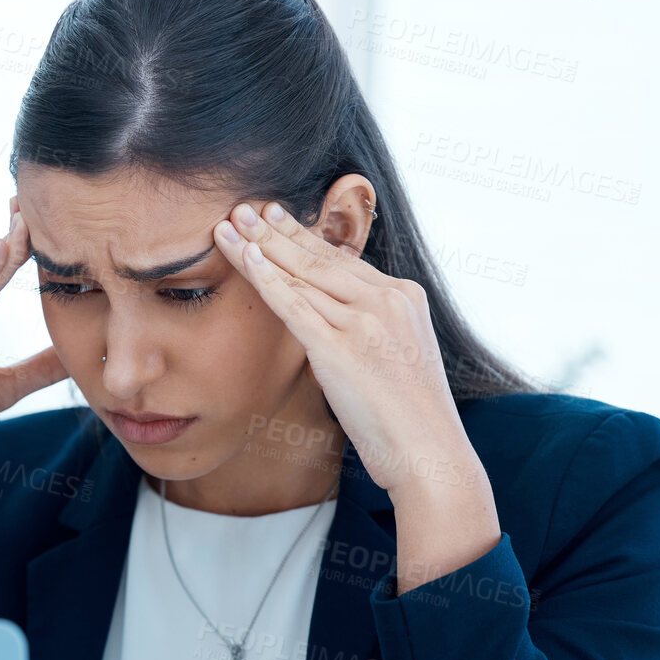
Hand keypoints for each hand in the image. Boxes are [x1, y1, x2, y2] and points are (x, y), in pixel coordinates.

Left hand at [211, 200, 471, 501]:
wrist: (429, 452)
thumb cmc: (407, 420)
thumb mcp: (393, 361)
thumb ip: (363, 335)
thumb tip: (326, 333)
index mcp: (403, 297)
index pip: (342, 260)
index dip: (303, 237)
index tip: (274, 217)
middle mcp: (387, 300)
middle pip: (319, 258)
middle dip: (276, 230)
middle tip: (243, 207)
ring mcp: (365, 322)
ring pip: (302, 275)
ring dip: (261, 247)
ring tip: (230, 224)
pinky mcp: (342, 348)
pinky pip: (294, 305)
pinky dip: (267, 279)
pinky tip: (245, 258)